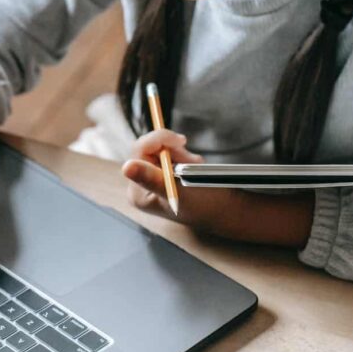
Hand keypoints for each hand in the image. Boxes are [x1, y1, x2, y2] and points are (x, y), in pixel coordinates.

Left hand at [121, 129, 241, 232]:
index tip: (182, 140)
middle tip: (194, 160)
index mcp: (138, 193)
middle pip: (148, 148)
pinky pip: (168, 153)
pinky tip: (195, 167)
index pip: (140, 152)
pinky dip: (183, 156)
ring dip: (181, 153)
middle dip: (173, 150)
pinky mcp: (162, 174)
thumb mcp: (181, 192)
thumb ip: (153, 179)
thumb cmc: (206, 206)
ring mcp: (150, 179)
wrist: (226, 212)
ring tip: (197, 166)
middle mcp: (140, 186)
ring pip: (160, 148)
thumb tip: (126, 167)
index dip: (159, 140)